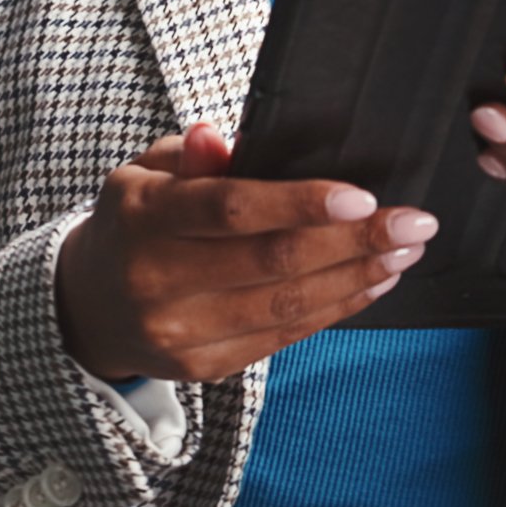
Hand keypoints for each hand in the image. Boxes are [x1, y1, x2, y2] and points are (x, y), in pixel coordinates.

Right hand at [56, 125, 434, 383]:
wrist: (90, 305)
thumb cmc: (136, 221)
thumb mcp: (146, 172)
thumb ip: (189, 155)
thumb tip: (221, 138)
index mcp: (142, 216)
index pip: (230, 208)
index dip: (300, 203)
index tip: (364, 195)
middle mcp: (156, 280)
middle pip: (272, 262)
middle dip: (355, 241)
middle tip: (415, 222)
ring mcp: (179, 333)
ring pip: (286, 305)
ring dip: (357, 277)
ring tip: (405, 251)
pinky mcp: (203, 368)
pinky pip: (283, 336)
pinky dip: (336, 308)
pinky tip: (372, 282)